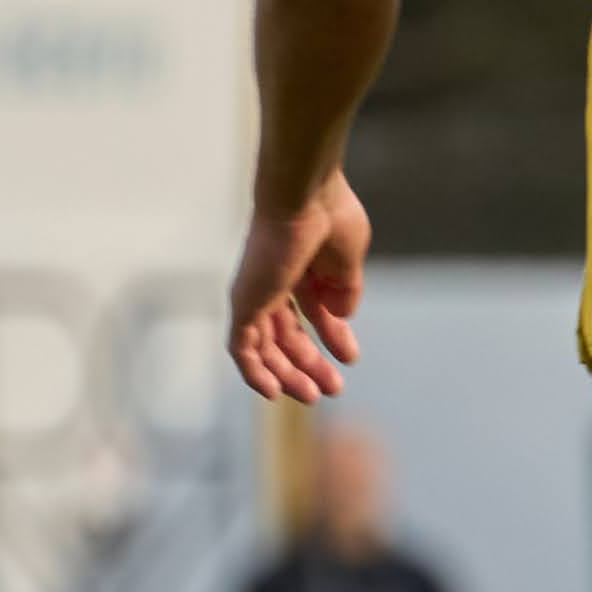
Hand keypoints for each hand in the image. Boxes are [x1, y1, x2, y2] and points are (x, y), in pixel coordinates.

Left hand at [230, 172, 373, 401]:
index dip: (332, 337)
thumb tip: (342, 315)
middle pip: (287, 334)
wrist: (303, 195)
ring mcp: (256, 293)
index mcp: (300, 267)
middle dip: (310, 363)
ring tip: (312, 396)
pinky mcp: (244, 302)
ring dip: (287, 374)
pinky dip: (254, 372)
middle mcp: (273, 281)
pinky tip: (274, 392)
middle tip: (332, 389)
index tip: (350, 357)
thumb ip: (345, 289)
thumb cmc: (329, 215)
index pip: (312, 312)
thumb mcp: (348, 260)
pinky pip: (241, 348)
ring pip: (265, 346)